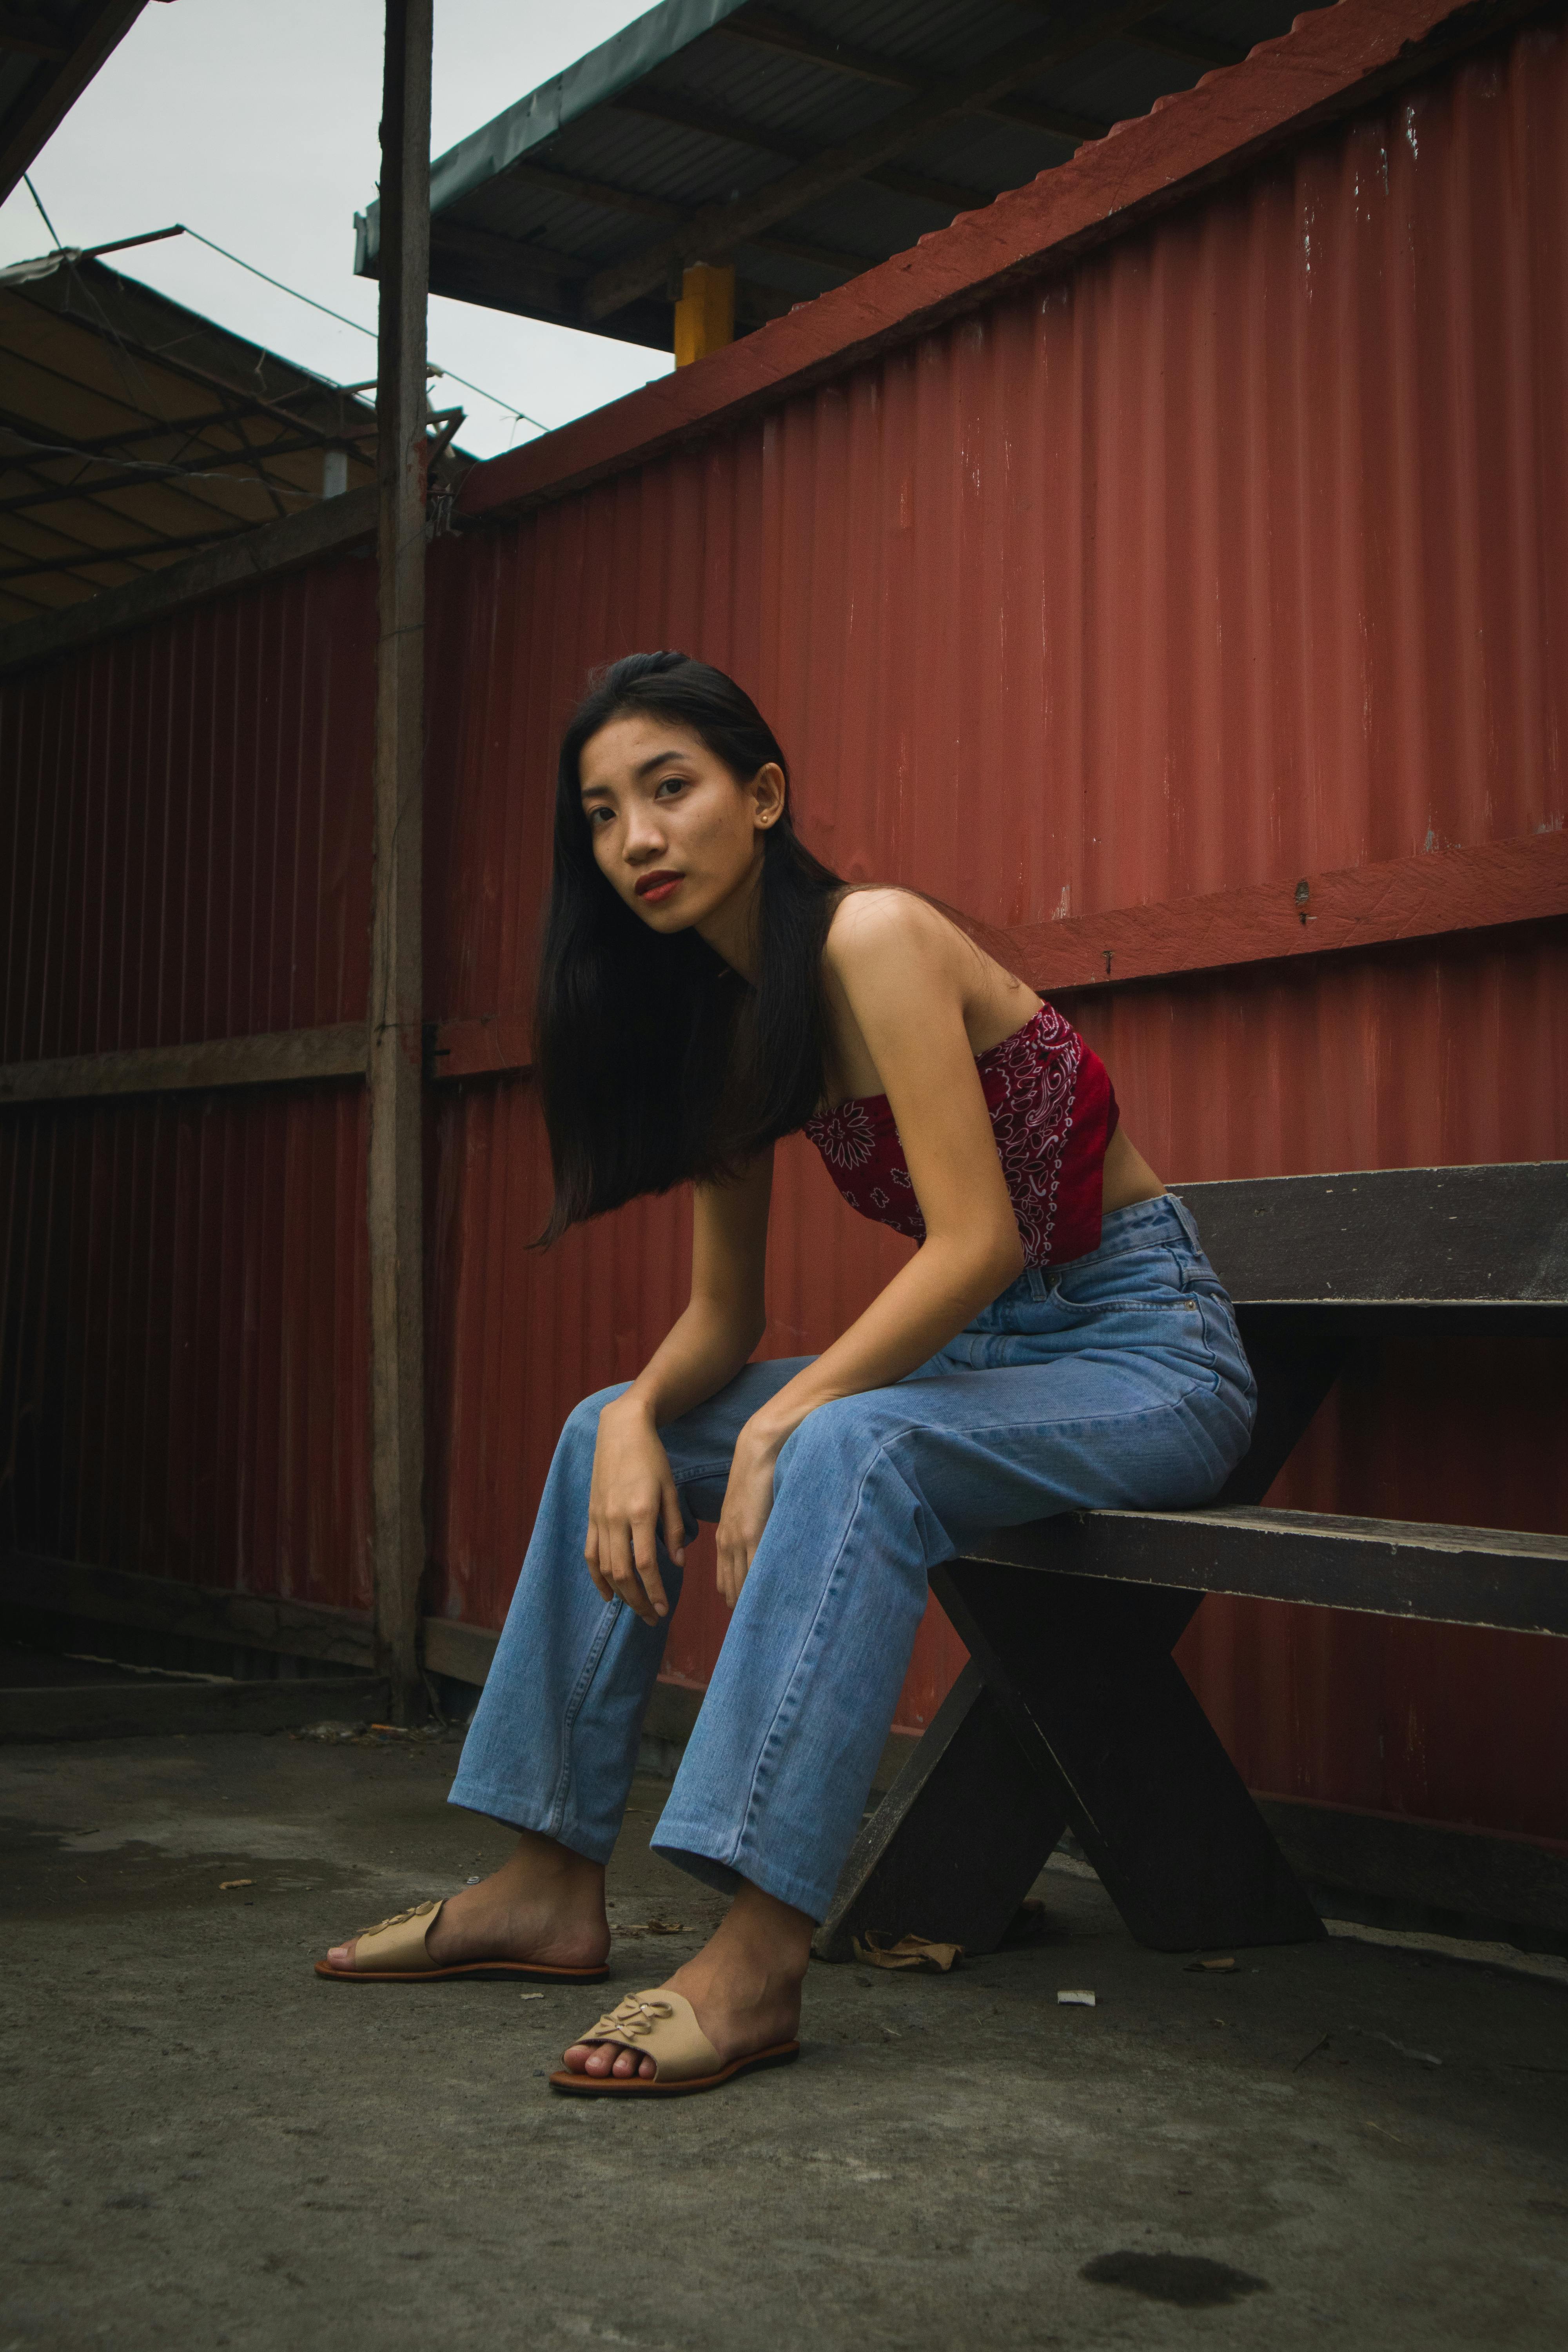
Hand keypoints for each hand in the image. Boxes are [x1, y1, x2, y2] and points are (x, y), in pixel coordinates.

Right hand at [585, 1396, 685, 1625]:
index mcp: (640, 1513)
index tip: (665, 1611)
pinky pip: (590, 1554)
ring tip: (636, 1609)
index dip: (655, 1593)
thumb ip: (673, 1528)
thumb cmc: (652, 1458)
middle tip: (653, 1619)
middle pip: (624, 1574)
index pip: (646, 1565)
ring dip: (621, 1594)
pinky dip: (597, 1577)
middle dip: (638, 1601)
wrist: (621, 1431)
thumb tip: (677, 1563)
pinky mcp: (591, 1515)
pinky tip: (608, 1594)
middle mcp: (616, 1519)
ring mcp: (600, 1518)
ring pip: (605, 1568)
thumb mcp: (670, 1490)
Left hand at [715, 1419, 786, 1608]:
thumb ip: (750, 1532)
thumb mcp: (746, 1509)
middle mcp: (728, 1542)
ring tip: (765, 1623)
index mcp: (725, 1537)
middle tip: (756, 1629)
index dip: (736, 1599)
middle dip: (743, 1607)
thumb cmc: (757, 1477)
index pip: (727, 1580)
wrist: (759, 1450)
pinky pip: (755, 1568)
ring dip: (751, 1601)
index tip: (746, 1617)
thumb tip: (760, 1550)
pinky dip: (761, 1586)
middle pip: (733, 1586)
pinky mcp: (753, 1532)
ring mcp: (740, 1539)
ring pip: (743, 1582)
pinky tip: (769, 1600)